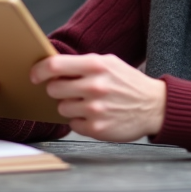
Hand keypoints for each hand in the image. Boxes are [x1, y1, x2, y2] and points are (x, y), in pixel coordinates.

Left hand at [30, 54, 165, 141]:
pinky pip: (73, 124)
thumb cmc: (128, 83)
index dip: (39, 71)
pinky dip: (80, 120)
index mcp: (95, 66)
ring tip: (87, 103)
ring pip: (61, 108)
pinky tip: (95, 115)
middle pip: (53, 89)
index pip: (53, 66)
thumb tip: (51, 67)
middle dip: (58, 90)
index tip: (35, 76)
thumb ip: (82, 64)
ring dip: (70, 106)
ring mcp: (95, 109)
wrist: (155, 106)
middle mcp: (94, 86)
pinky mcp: (97, 129)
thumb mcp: (108, 63)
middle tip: (70, 90)